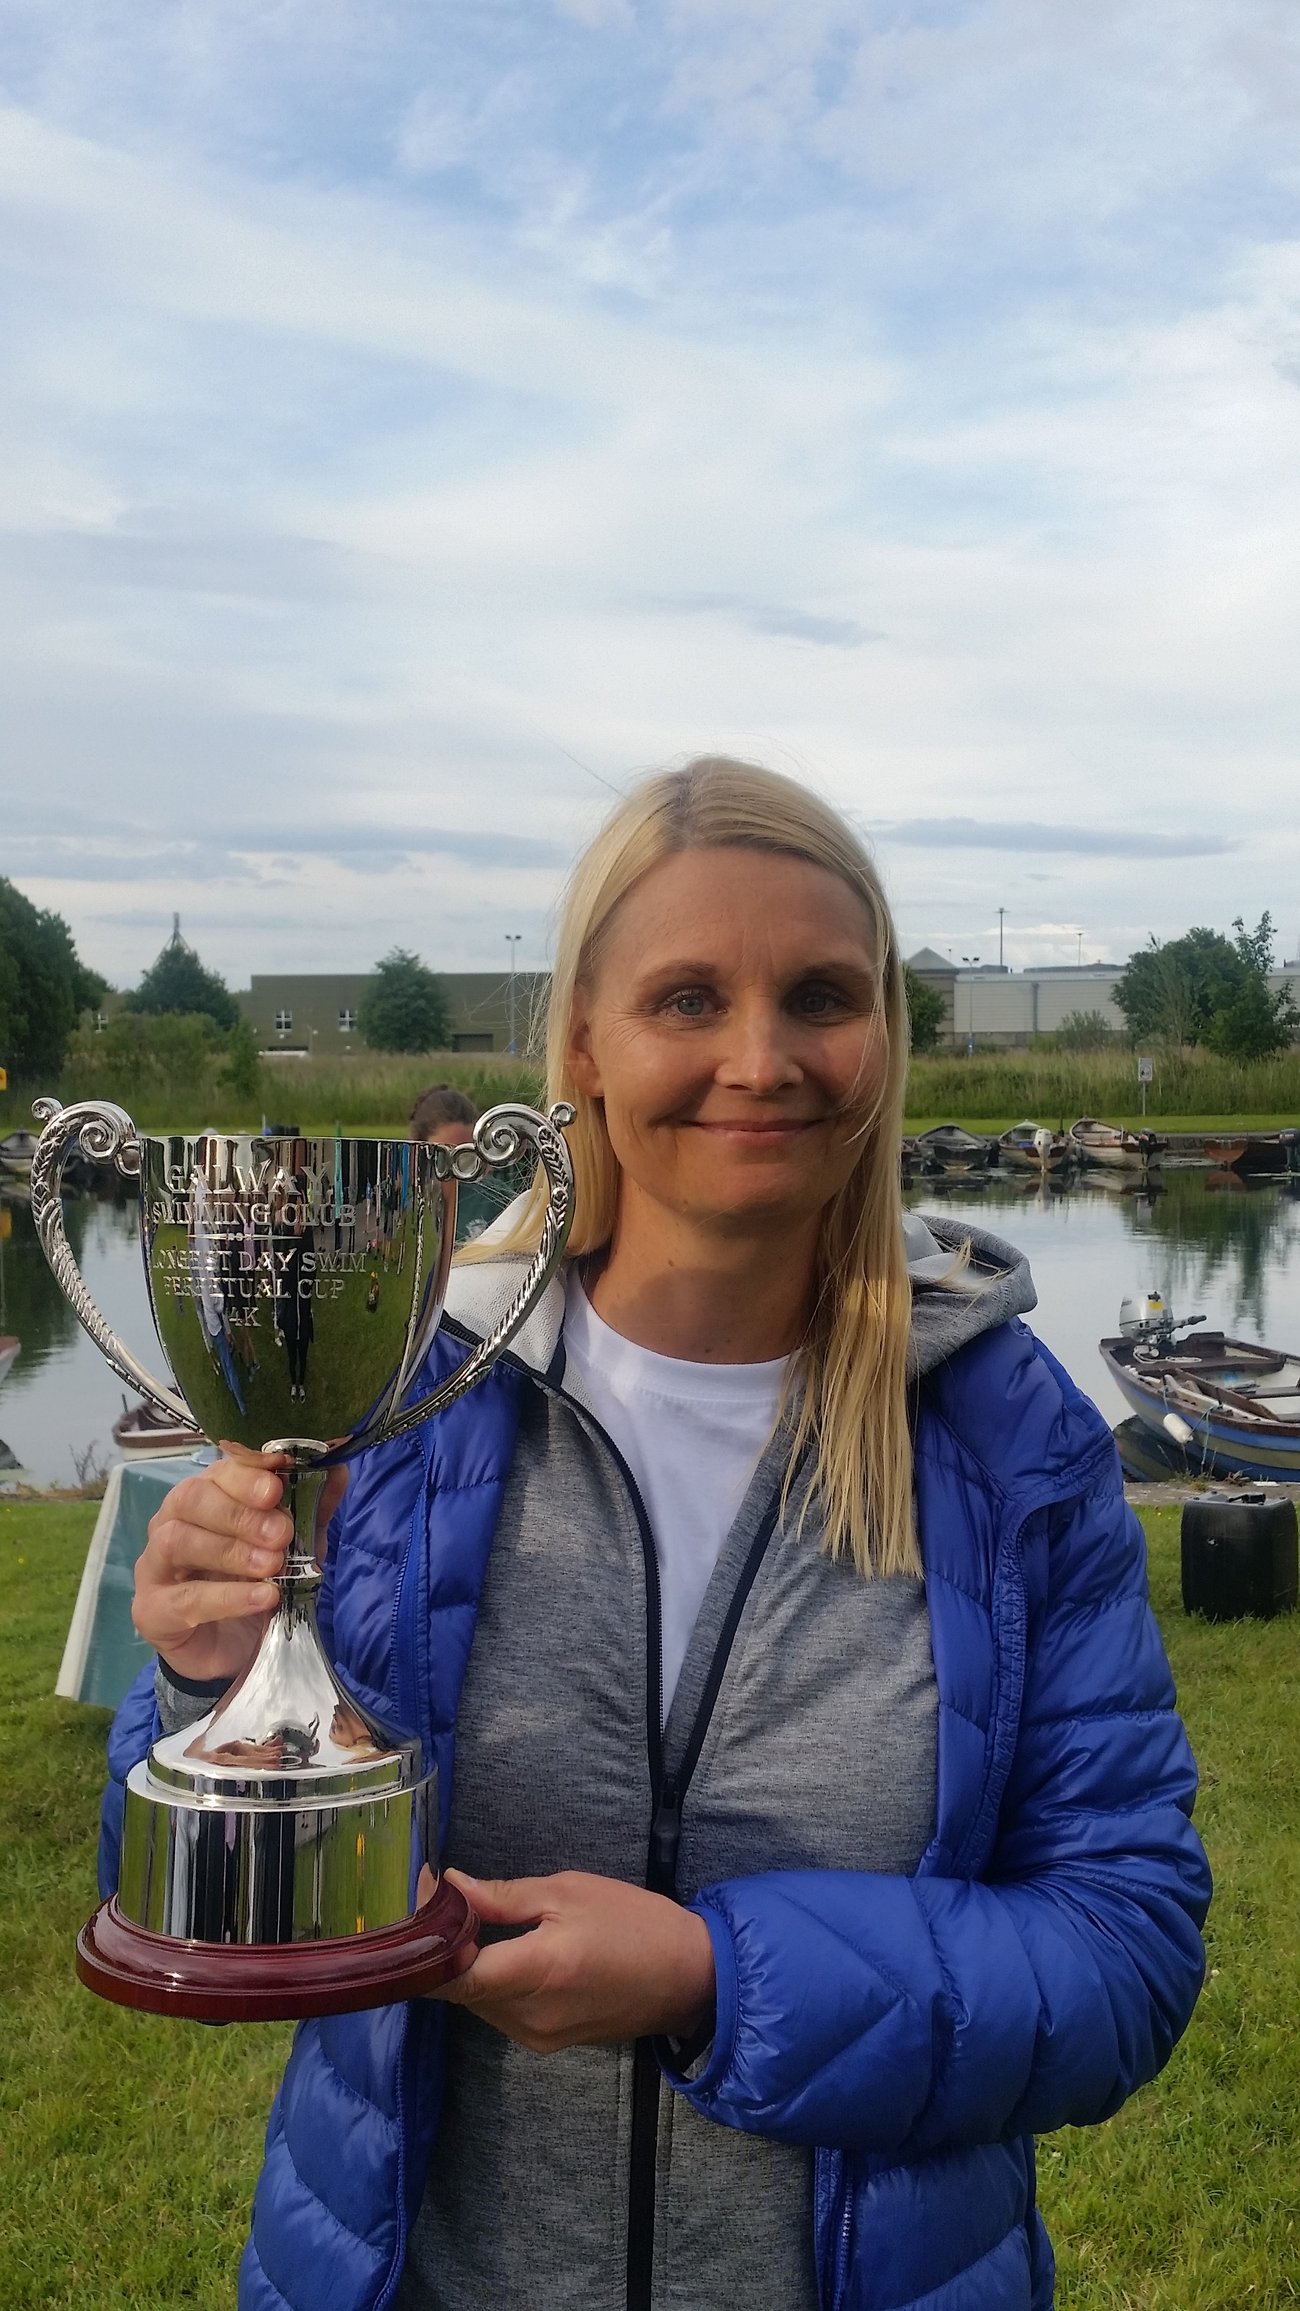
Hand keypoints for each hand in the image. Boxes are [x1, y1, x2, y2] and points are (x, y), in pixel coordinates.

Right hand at [132, 1451, 346, 1684]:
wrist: (235, 1653)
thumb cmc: (257, 1585)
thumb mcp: (294, 1547)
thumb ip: (311, 1510)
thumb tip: (337, 1468)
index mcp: (204, 1498)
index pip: (216, 1471)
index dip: (247, 1472)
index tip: (279, 1481)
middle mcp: (171, 1522)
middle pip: (190, 1498)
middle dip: (239, 1511)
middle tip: (281, 1532)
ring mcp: (155, 1566)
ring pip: (178, 1541)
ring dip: (231, 1550)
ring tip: (272, 1565)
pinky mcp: (152, 1611)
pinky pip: (185, 1598)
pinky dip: (228, 1596)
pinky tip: (263, 1596)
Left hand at [419, 1865, 714, 2054]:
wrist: (688, 1977)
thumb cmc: (633, 1922)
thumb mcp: (569, 1892)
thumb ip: (504, 1896)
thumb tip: (451, 1887)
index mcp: (533, 1973)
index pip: (450, 1976)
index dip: (424, 1944)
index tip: (418, 1903)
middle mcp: (526, 2017)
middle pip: (459, 1988)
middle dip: (443, 1948)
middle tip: (440, 1900)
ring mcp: (536, 2037)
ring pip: (477, 2001)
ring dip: (466, 1966)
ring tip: (468, 1920)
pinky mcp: (547, 2044)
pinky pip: (501, 2011)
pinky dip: (491, 1983)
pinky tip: (501, 1951)